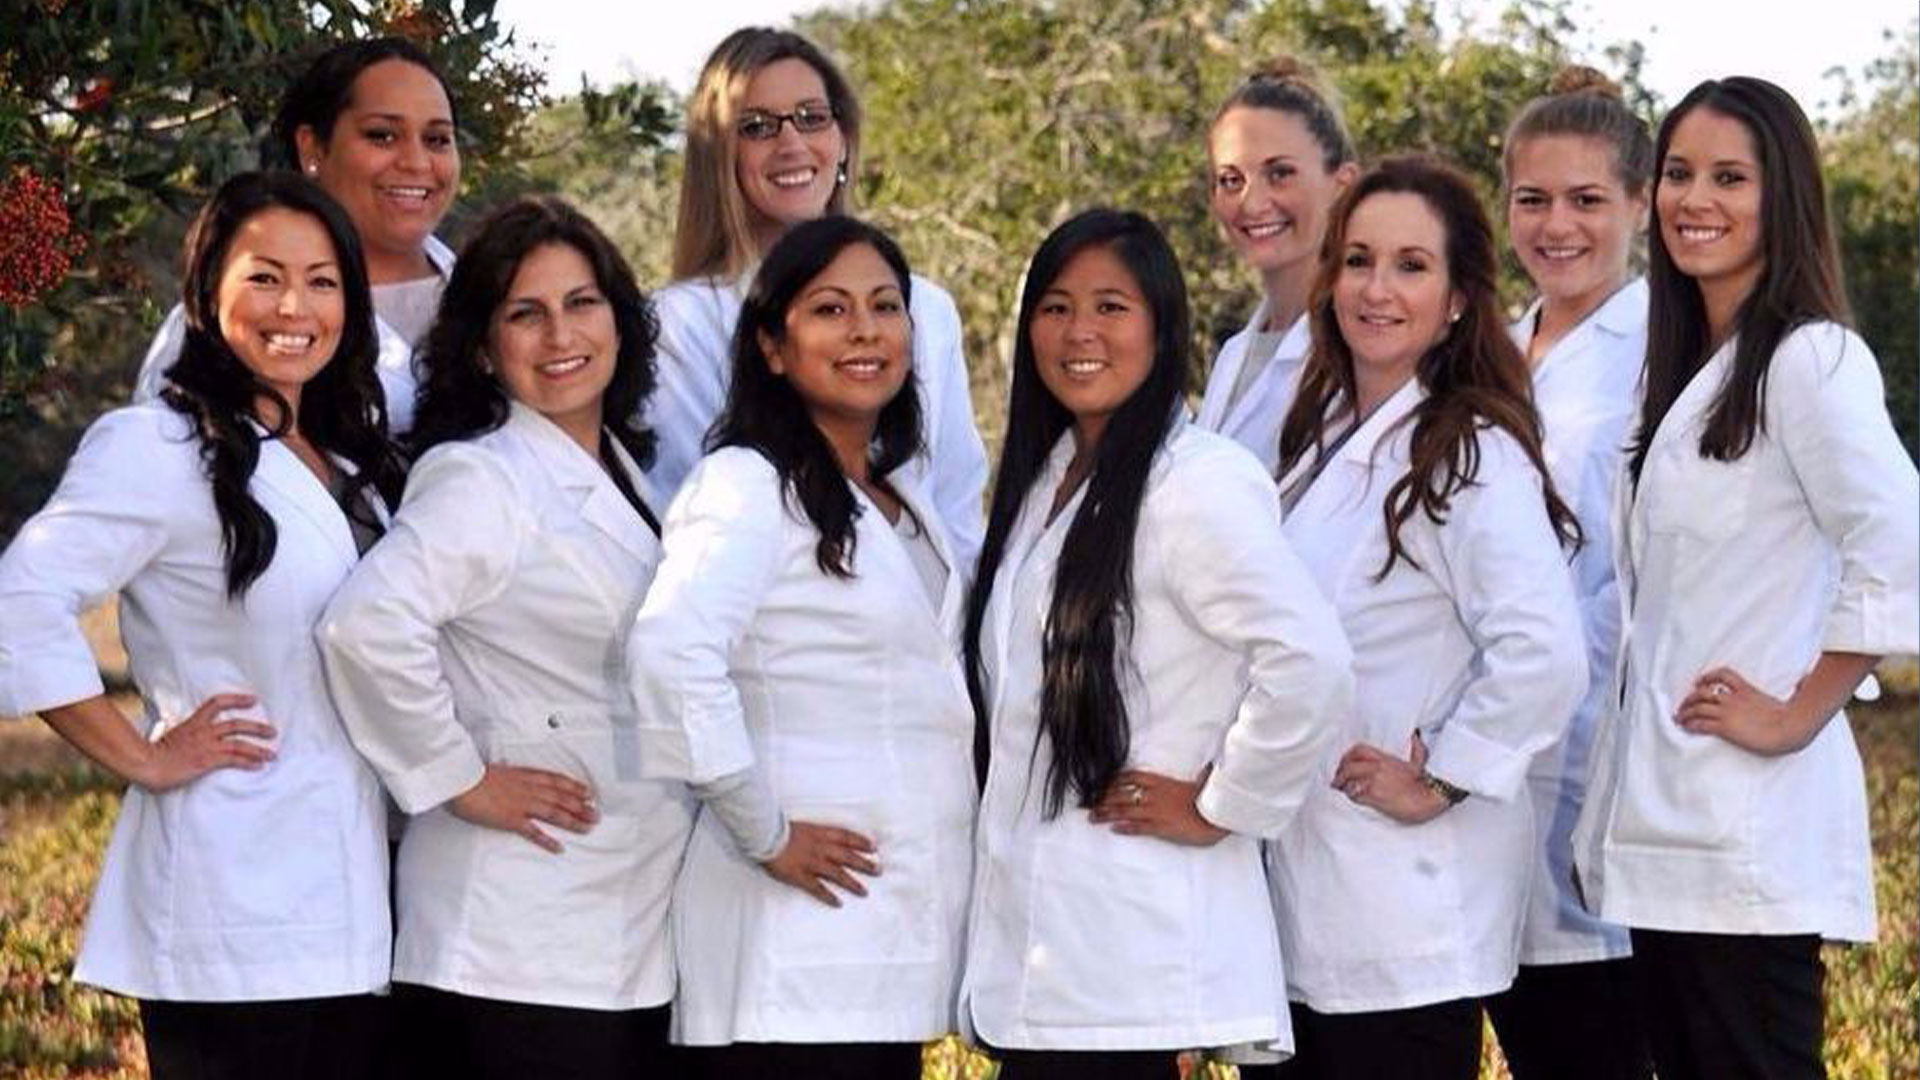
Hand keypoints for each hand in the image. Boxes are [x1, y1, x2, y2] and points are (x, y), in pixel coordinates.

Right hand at [138, 693, 275, 791]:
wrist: (145, 763)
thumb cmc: (150, 754)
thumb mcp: (166, 737)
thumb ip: (179, 733)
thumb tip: (179, 735)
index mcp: (193, 723)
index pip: (216, 703)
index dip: (236, 699)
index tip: (252, 699)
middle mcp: (203, 731)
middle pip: (236, 724)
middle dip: (257, 728)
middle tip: (273, 731)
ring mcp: (206, 745)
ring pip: (240, 743)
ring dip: (259, 749)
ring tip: (272, 754)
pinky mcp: (208, 760)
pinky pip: (234, 759)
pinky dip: (249, 762)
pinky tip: (259, 765)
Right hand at [448, 764, 597, 852]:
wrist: (461, 779)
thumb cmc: (472, 774)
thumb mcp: (498, 770)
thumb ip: (510, 776)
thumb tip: (513, 780)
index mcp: (525, 775)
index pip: (556, 781)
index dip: (574, 787)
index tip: (588, 792)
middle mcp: (529, 789)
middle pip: (562, 798)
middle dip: (581, 806)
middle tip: (596, 814)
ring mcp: (522, 805)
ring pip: (555, 813)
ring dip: (573, 821)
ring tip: (588, 828)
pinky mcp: (512, 820)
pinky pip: (534, 832)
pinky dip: (548, 840)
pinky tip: (559, 847)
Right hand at [760, 821, 878, 906]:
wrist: (765, 833)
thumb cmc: (778, 827)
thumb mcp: (800, 825)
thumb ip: (812, 832)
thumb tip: (818, 836)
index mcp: (819, 833)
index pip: (846, 837)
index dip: (860, 842)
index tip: (873, 847)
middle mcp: (820, 848)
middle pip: (847, 856)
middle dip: (864, 864)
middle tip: (878, 870)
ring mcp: (811, 863)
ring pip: (837, 874)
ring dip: (852, 883)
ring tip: (864, 891)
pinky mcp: (800, 876)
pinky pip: (817, 888)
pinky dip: (828, 896)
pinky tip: (838, 903)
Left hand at [1089, 768, 1228, 845]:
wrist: (1220, 815)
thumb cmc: (1213, 801)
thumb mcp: (1205, 784)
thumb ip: (1202, 776)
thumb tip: (1209, 768)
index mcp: (1163, 782)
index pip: (1133, 776)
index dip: (1115, 779)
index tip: (1102, 782)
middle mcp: (1156, 795)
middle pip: (1123, 793)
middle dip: (1103, 798)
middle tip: (1089, 802)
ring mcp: (1157, 811)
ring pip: (1126, 810)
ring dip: (1107, 813)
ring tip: (1093, 817)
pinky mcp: (1161, 827)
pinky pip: (1139, 827)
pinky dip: (1125, 827)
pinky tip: (1114, 828)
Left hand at [1331, 734, 1449, 824]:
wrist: (1428, 799)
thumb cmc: (1425, 782)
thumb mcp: (1420, 759)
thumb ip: (1415, 746)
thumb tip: (1415, 735)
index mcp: (1385, 758)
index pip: (1358, 750)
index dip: (1347, 756)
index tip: (1343, 763)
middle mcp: (1376, 768)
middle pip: (1349, 767)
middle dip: (1340, 773)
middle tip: (1337, 780)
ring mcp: (1374, 782)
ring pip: (1349, 782)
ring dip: (1344, 786)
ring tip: (1342, 790)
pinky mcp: (1374, 796)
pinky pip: (1355, 795)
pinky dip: (1352, 796)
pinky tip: (1353, 798)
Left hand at [1676, 667, 1814, 755]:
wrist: (1791, 729)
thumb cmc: (1794, 717)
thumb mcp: (1788, 698)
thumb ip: (1794, 686)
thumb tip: (1808, 679)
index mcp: (1747, 690)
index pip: (1724, 674)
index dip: (1708, 676)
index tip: (1699, 681)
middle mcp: (1733, 699)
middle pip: (1703, 691)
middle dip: (1690, 698)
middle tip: (1683, 705)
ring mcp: (1728, 713)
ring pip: (1697, 707)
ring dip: (1685, 712)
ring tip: (1679, 718)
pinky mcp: (1725, 727)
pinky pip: (1700, 723)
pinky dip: (1690, 724)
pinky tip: (1686, 727)